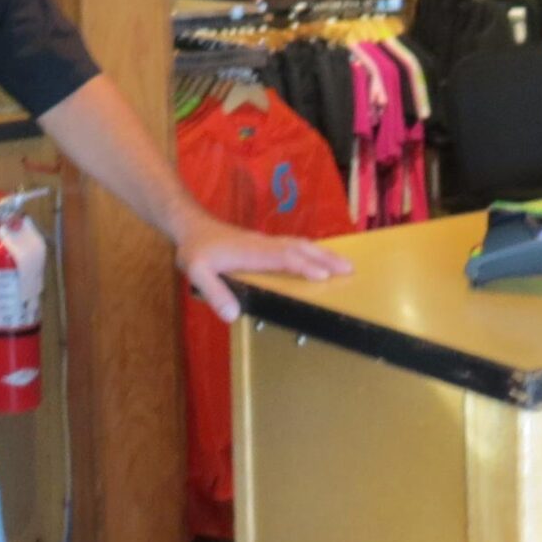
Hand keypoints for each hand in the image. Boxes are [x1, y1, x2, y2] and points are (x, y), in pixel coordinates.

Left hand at [175, 219, 353, 323]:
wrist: (191, 226)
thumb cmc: (195, 250)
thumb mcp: (197, 272)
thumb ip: (214, 293)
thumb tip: (233, 315)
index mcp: (251, 253)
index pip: (283, 258)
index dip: (304, 267)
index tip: (325, 276)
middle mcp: (263, 245)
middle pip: (299, 248)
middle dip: (325, 258)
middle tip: (350, 269)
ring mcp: (265, 242)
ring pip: (299, 244)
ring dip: (323, 253)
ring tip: (345, 263)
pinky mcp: (264, 243)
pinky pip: (294, 244)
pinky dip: (312, 250)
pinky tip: (319, 256)